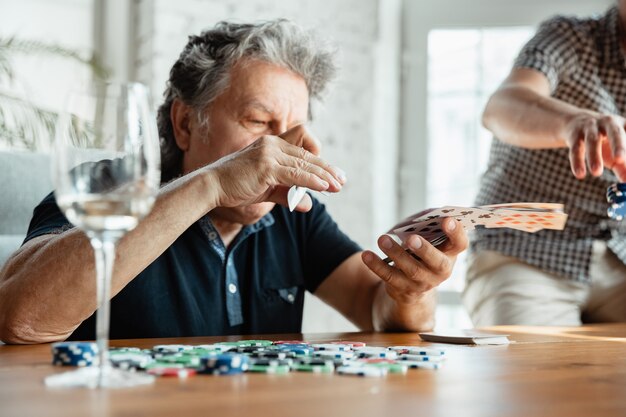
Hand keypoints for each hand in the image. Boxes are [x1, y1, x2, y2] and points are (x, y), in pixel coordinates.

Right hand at [209, 125, 345, 211]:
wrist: (211, 187)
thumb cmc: (235, 187)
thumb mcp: (266, 190)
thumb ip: (287, 195)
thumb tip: (308, 205)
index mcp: (271, 145)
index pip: (303, 152)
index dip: (320, 164)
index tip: (333, 176)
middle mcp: (272, 144)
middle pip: (307, 156)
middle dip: (327, 170)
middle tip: (342, 181)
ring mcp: (268, 154)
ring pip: (304, 165)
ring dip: (323, 176)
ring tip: (337, 187)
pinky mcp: (265, 166)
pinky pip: (295, 174)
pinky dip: (311, 181)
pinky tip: (324, 187)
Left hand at [361, 218, 467, 304]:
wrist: (413, 284)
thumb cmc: (422, 250)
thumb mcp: (429, 238)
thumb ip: (428, 226)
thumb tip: (422, 216)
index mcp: (450, 253)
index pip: (460, 244)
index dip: (456, 232)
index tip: (447, 219)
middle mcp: (441, 270)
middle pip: (437, 262)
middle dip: (425, 249)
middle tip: (411, 238)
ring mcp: (423, 282)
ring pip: (411, 270)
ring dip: (396, 254)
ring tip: (382, 239)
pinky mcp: (403, 288)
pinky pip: (389, 277)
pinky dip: (377, 265)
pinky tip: (366, 254)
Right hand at [563, 112, 625, 179]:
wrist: (575, 123)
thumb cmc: (603, 140)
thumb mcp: (615, 151)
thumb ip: (622, 166)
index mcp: (623, 125)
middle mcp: (608, 123)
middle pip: (615, 133)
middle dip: (618, 146)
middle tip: (620, 160)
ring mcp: (590, 127)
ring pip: (592, 141)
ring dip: (594, 156)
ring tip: (596, 172)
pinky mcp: (575, 135)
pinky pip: (576, 149)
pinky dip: (577, 161)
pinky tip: (579, 174)